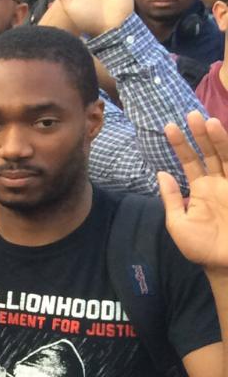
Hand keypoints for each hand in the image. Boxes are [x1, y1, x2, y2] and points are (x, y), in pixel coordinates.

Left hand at [159, 112, 227, 272]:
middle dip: (202, 134)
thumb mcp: (178, 224)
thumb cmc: (202, 248)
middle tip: (192, 115)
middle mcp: (220, 183)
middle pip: (211, 153)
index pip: (190, 161)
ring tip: (209, 122)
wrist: (226, 266)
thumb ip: (171, 199)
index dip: (181, 144)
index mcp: (201, 189)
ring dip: (220, 139)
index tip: (169, 127)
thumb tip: (161, 173)